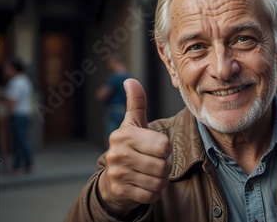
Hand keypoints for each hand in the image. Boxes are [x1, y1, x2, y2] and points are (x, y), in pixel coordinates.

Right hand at [98, 78, 171, 216]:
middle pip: (162, 166)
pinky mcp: (120, 192)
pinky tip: (143, 185)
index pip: (163, 145)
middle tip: (154, 164)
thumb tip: (130, 80)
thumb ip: (136, 104)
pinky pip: (151, 195)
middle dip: (164, 167)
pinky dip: (153, 193)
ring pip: (158, 182)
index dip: (165, 149)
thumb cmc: (130, 147)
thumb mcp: (133, 124)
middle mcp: (117, 154)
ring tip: (149, 174)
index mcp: (124, 135)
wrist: (111, 180)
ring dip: (159, 181)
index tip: (156, 148)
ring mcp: (117, 174)